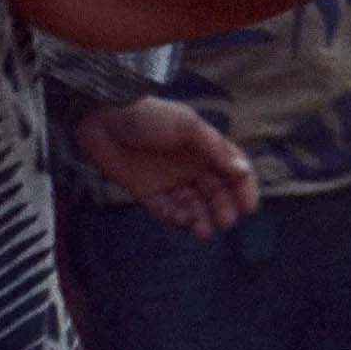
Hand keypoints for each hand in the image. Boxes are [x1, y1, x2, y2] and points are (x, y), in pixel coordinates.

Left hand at [72, 100, 257, 239]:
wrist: (102, 120)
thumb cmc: (149, 117)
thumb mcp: (187, 126)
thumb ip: (215, 149)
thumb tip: (241, 170)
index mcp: (205, 148)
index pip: (233, 170)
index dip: (244, 188)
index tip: (248, 208)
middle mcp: (191, 166)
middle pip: (216, 192)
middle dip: (223, 208)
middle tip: (225, 222)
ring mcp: (170, 180)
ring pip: (194, 206)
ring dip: (201, 219)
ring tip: (203, 232)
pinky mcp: (148, 193)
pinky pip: (167, 210)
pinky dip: (175, 218)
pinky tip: (180, 220)